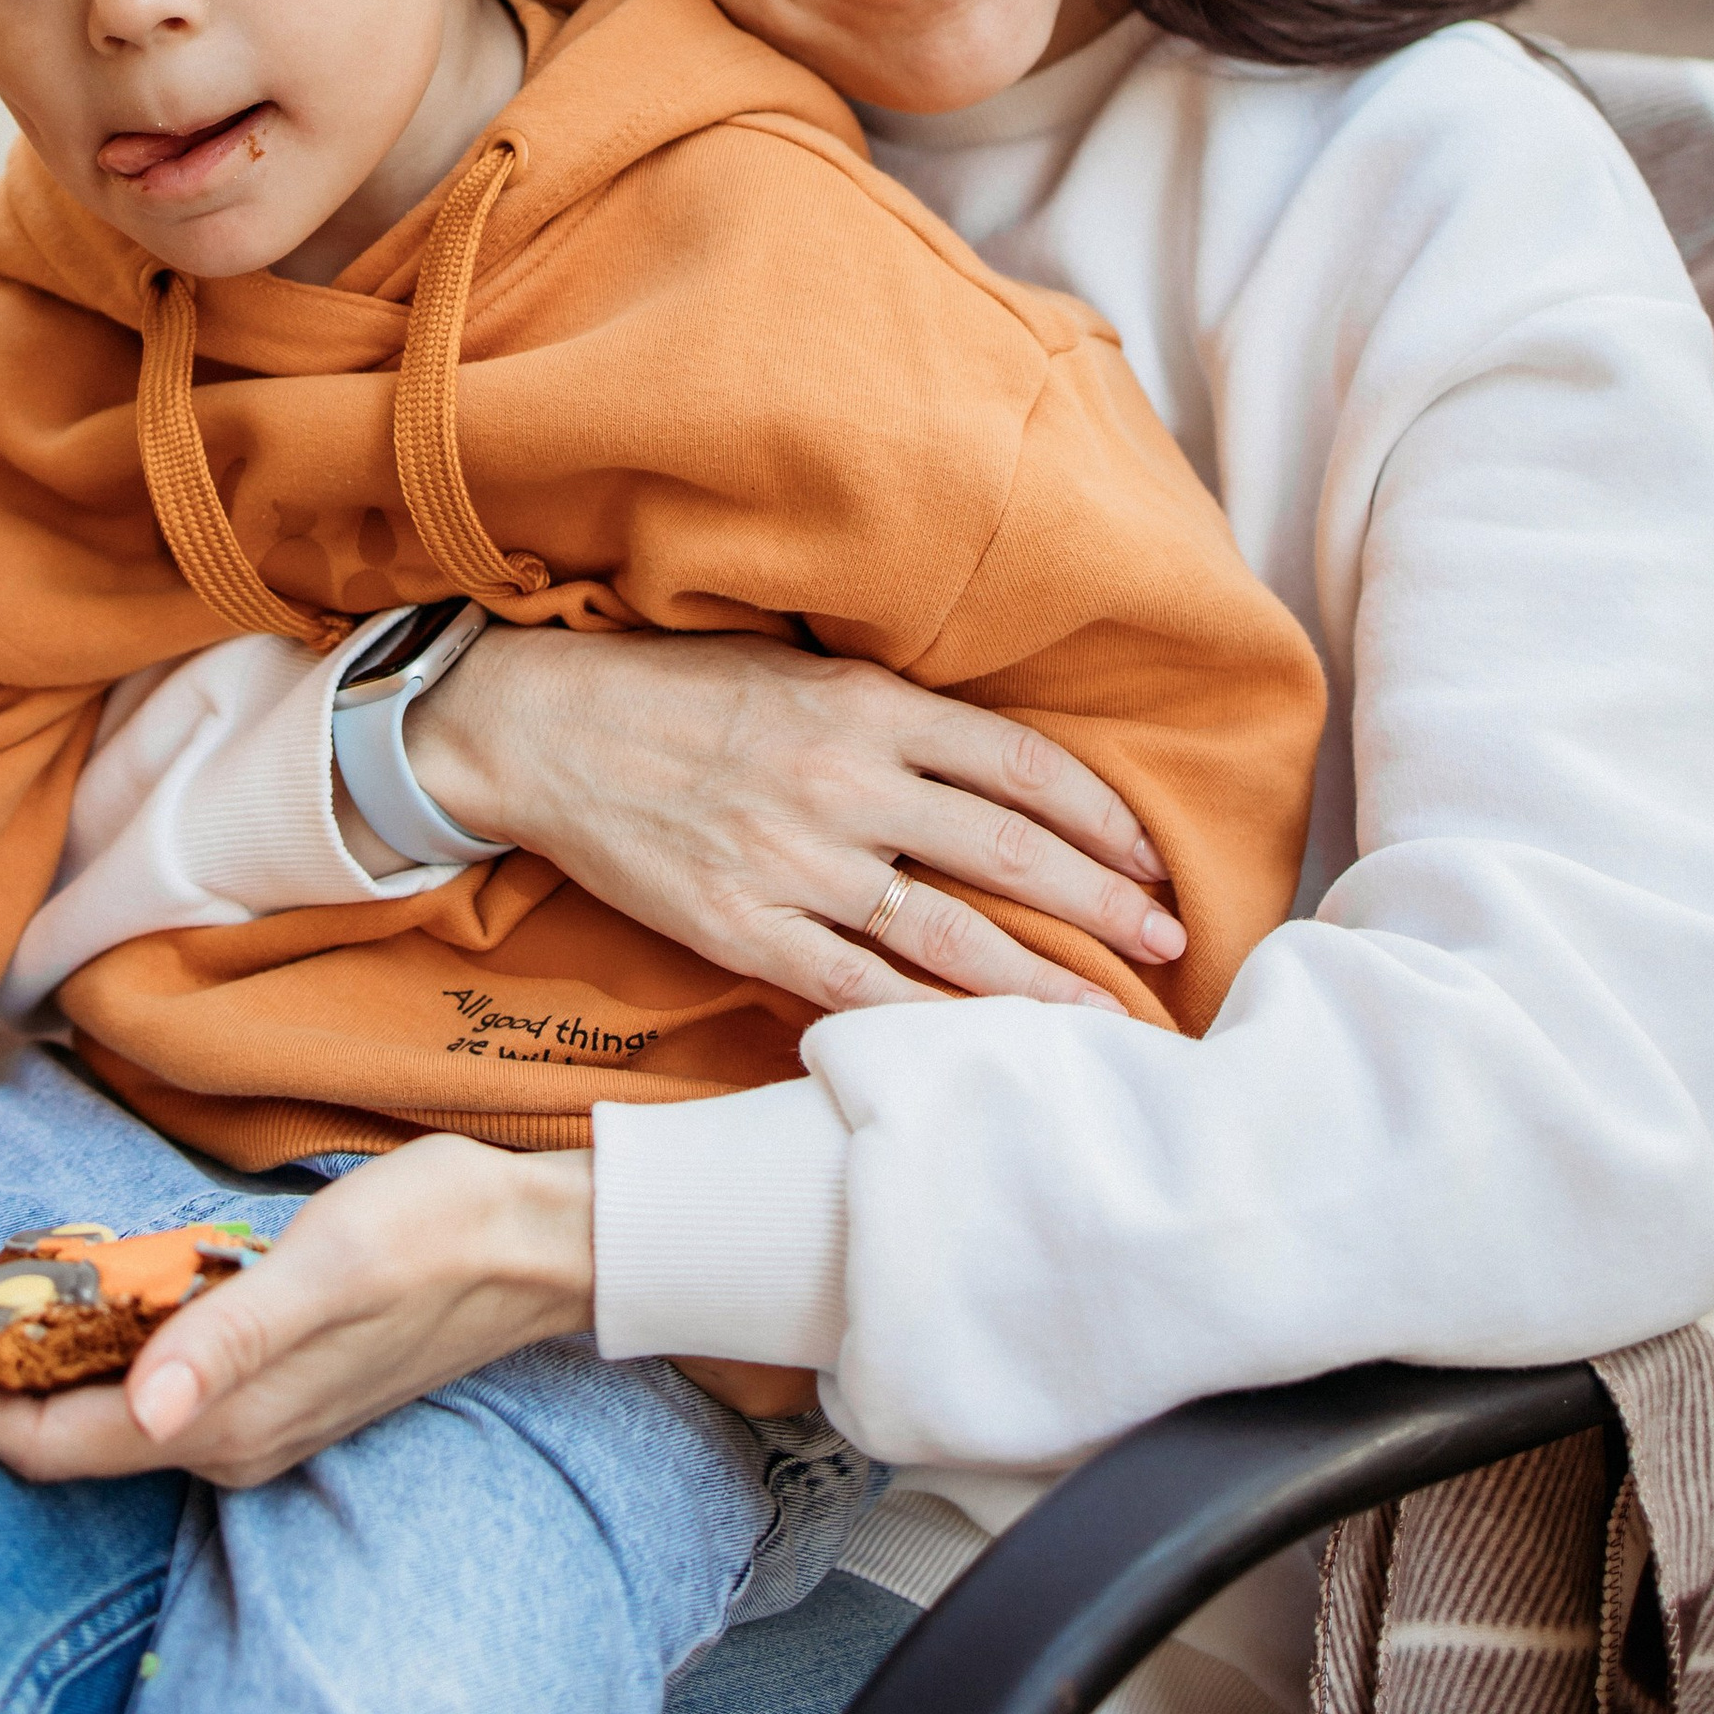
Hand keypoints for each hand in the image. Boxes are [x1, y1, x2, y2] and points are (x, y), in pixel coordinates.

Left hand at [0, 1138, 592, 1489]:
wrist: (533, 1234)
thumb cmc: (434, 1236)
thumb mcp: (331, 1268)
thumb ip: (235, 1340)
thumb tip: (152, 1417)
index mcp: (217, 1427)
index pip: (35, 1441)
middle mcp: (211, 1435)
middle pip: (34, 1425)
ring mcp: (227, 1405)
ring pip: (68, 1396)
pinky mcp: (242, 1363)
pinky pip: (114, 1365)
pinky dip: (47, 1332)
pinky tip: (16, 1291)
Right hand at [406, 627, 1183, 1017]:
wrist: (544, 727)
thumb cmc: (678, 691)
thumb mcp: (799, 667)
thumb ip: (892, 715)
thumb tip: (993, 764)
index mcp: (866, 707)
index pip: (1021, 766)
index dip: (1102, 818)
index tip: (1152, 862)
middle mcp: (843, 784)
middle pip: (1007, 853)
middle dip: (1102, 905)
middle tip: (1169, 944)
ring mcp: (792, 864)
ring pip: (948, 939)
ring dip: (1038, 985)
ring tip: (1105, 1019)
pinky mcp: (741, 929)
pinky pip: (854, 988)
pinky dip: (925, 1021)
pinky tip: (979, 1046)